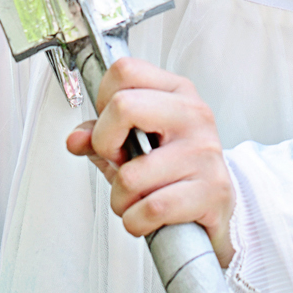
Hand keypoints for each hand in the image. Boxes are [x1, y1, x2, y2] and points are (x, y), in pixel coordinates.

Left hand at [65, 56, 234, 264]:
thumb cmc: (172, 169)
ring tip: (135, 198)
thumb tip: (75, 139)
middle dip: (105, 145)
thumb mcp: (134, 143)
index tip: (111, 129)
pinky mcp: (212, 191)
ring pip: (131, 175)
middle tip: (119, 161)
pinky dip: (136, 221)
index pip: (124, 71)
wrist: (217, 204)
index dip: (103, 103)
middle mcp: (193, 114)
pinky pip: (152, 208)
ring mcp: (205, 152)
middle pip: (123, 107)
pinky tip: (146, 217)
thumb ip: (99, 135)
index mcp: (176, 91)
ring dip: (121, 199)